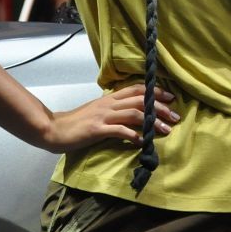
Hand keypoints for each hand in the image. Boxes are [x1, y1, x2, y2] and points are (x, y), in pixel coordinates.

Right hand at [40, 84, 179, 152]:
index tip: (170, 98)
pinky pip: (120, 131)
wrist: (54, 129)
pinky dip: (134, 135)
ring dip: (152, 122)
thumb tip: (132, 112)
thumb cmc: (77, 123)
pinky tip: (143, 142)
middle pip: (140, 100)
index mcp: (109, 98)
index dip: (155, 91)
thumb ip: (114, 109)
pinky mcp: (97, 129)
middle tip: (175, 116)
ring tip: (166, 130)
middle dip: (160, 107)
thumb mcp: (97, 111)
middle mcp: (109, 104)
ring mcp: (103, 116)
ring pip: (134, 114)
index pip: (136, 89)